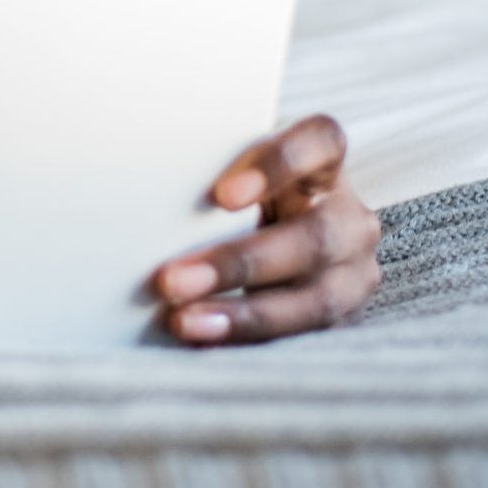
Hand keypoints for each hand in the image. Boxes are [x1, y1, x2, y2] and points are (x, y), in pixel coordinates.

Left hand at [152, 113, 381, 345]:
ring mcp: (354, 275)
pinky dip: (251, 343)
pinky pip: (305, 341)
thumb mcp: (233, 176)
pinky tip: (204, 344)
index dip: (279, 164)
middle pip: (313, 236)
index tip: (221, 196)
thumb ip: (208, 173)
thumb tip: (133, 181)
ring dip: (244, 315)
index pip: (321, 143)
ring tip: (184, 321)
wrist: (278, 245)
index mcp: (324, 166)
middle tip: (171, 281)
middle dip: (240, 263)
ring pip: (315, 300)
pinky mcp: (344, 322)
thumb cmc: (237, 199)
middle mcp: (349, 219)